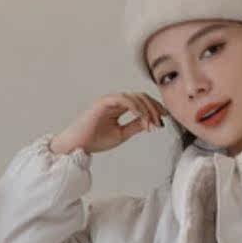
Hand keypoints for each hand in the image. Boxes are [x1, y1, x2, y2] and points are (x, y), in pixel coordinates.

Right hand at [50, 92, 167, 155]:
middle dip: (154, 108)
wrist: (77, 146)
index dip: (155, 108)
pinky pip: (124, 100)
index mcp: (118, 107)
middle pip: (141, 97)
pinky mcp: (103, 102)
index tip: (164, 119)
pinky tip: (142, 117)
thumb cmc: (94, 141)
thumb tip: (150, 121)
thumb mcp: (121, 134)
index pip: (141, 102)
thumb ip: (135, 126)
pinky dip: (136, 107)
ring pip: (135, 97)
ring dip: (147, 109)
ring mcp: (109, 100)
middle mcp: (115, 101)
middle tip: (161, 122)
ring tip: (152, 123)